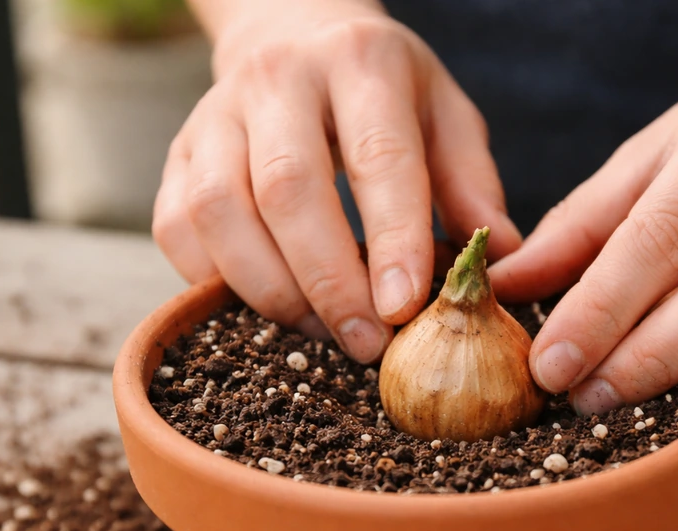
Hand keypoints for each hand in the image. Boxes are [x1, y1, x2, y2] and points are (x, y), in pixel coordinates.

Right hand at [153, 0, 520, 361]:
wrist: (294, 39)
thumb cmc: (383, 94)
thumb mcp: (445, 116)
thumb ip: (471, 184)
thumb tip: (500, 262)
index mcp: (361, 62)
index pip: (377, 157)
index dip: (391, 239)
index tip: (404, 309)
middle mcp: (278, 80)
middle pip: (287, 189)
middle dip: (329, 282)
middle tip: (366, 343)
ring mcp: (214, 116)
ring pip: (220, 214)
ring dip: (271, 290)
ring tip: (323, 332)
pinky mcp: (177, 156)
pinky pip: (177, 230)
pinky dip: (215, 283)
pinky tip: (270, 307)